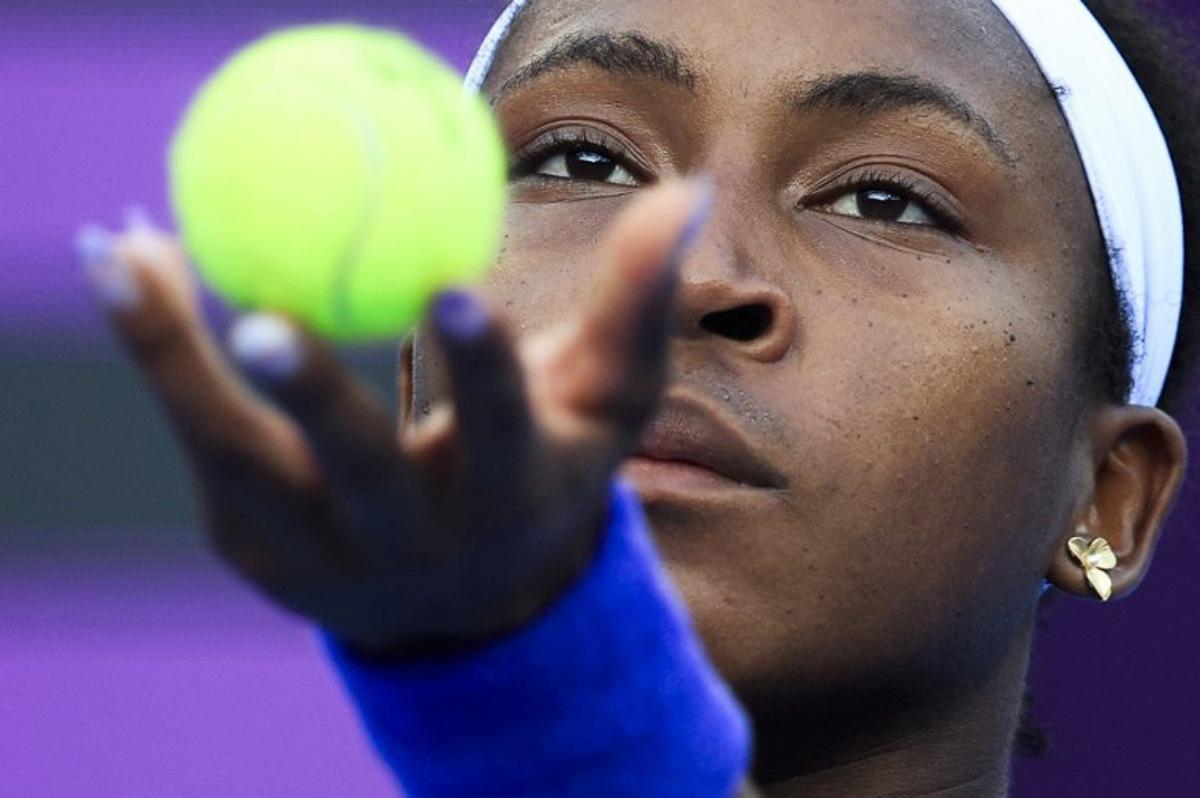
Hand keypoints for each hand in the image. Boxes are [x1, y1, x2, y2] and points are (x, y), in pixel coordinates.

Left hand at [79, 181, 711, 653]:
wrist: (466, 605)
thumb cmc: (544, 474)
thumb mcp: (606, 401)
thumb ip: (637, 302)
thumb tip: (680, 189)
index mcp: (510, 499)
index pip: (502, 435)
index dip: (484, 369)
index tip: (455, 289)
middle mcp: (419, 544)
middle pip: (364, 477)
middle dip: (320, 403)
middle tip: (262, 320)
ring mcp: (329, 558)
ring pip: (247, 467)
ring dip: (180, 370)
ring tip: (127, 263)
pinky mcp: (261, 552)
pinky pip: (206, 453)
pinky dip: (165, 366)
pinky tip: (136, 281)